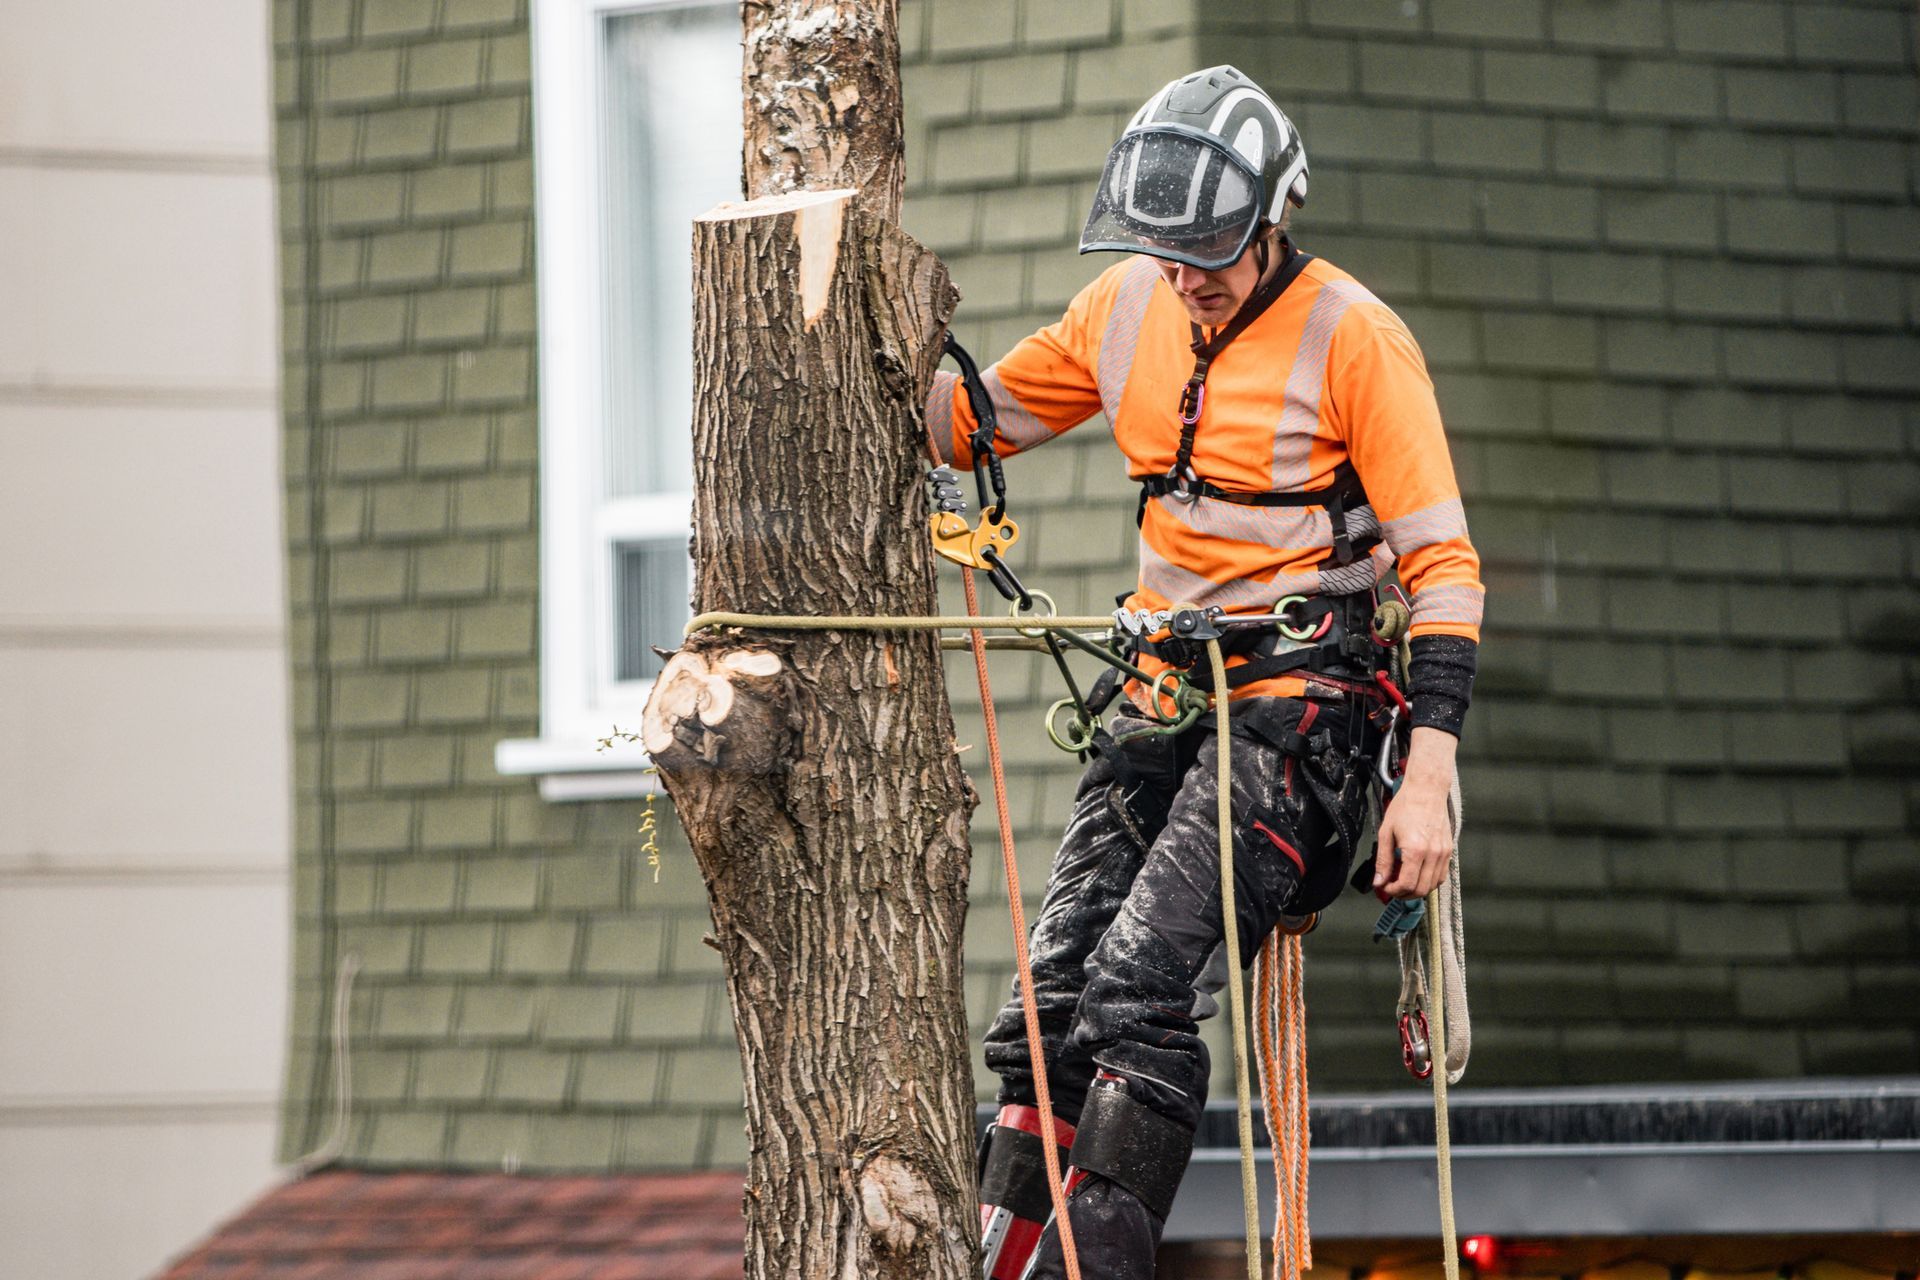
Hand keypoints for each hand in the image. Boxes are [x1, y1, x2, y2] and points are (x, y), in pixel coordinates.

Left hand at [1373, 726, 1456, 899]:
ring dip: (1417, 889)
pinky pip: (1441, 876)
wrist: (1426, 791)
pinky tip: (1417, 874)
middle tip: (1392, 887)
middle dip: (1404, 894)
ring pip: (1433, 886)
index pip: (1406, 884)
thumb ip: (1383, 860)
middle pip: (1421, 889)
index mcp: (1415, 850)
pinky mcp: (1449, 851)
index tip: (1385, 886)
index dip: (1393, 891)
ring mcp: (1444, 853)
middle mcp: (1433, 854)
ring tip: (1403, 881)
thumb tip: (1379, 881)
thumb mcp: (1386, 833)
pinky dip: (1429, 881)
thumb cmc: (1405, 807)